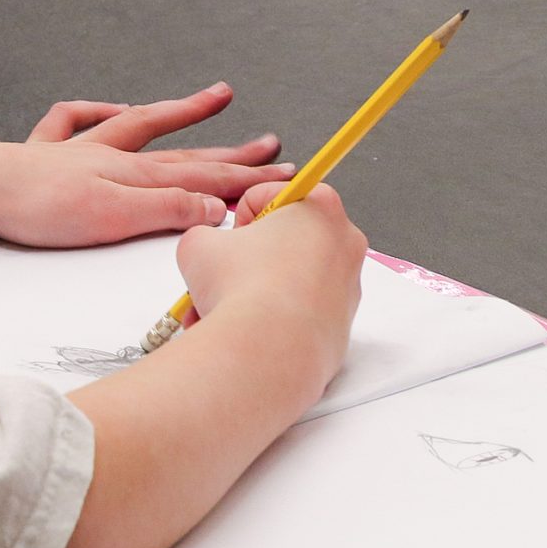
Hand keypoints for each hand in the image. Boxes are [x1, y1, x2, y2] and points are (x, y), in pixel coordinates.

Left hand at [0, 83, 291, 248]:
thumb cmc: (39, 209)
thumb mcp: (114, 217)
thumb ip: (167, 208)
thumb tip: (217, 204)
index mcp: (135, 175)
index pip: (204, 175)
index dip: (246, 179)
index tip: (286, 178)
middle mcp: (114, 156)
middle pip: (183, 151)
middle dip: (230, 152)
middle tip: (272, 146)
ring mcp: (82, 151)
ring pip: (142, 124)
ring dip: (182, 113)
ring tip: (219, 97)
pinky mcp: (46, 155)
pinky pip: (77, 121)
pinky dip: (100, 112)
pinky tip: (114, 111)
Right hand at [175, 182, 365, 381]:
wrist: (267, 352)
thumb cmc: (244, 290)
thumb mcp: (198, 243)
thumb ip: (205, 235)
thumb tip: (208, 249)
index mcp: (320, 206)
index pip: (269, 196)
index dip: (240, 218)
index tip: (232, 239)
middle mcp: (344, 243)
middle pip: (284, 241)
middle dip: (248, 260)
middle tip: (225, 276)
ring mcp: (348, 286)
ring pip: (291, 279)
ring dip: (255, 291)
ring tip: (224, 310)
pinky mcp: (342, 325)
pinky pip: (302, 311)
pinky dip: (275, 318)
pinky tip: (245, 329)